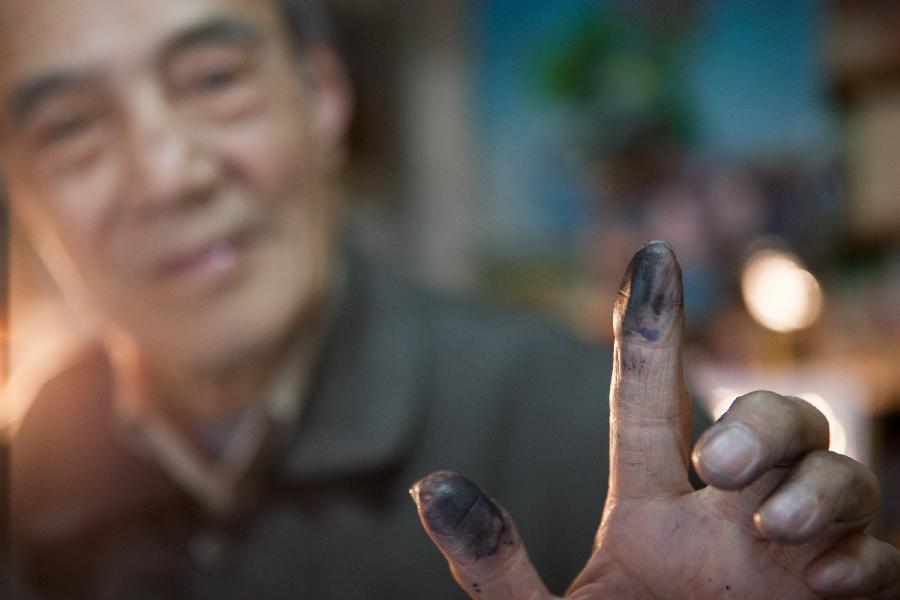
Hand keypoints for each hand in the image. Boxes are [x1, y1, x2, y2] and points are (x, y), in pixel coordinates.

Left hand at [410, 241, 899, 598]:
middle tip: (720, 464)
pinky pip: (879, 556)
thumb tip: (430, 488)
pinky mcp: (844, 597)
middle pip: (768, 418)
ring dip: (817, 482)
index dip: (653, 329)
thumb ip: (495, 568)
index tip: (650, 255)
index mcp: (652, 517)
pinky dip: (863, 555)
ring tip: (773, 527)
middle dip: (759, 419)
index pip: (651, 405)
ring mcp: (792, 558)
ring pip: (835, 469)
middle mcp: (727, 521)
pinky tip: (825, 580)